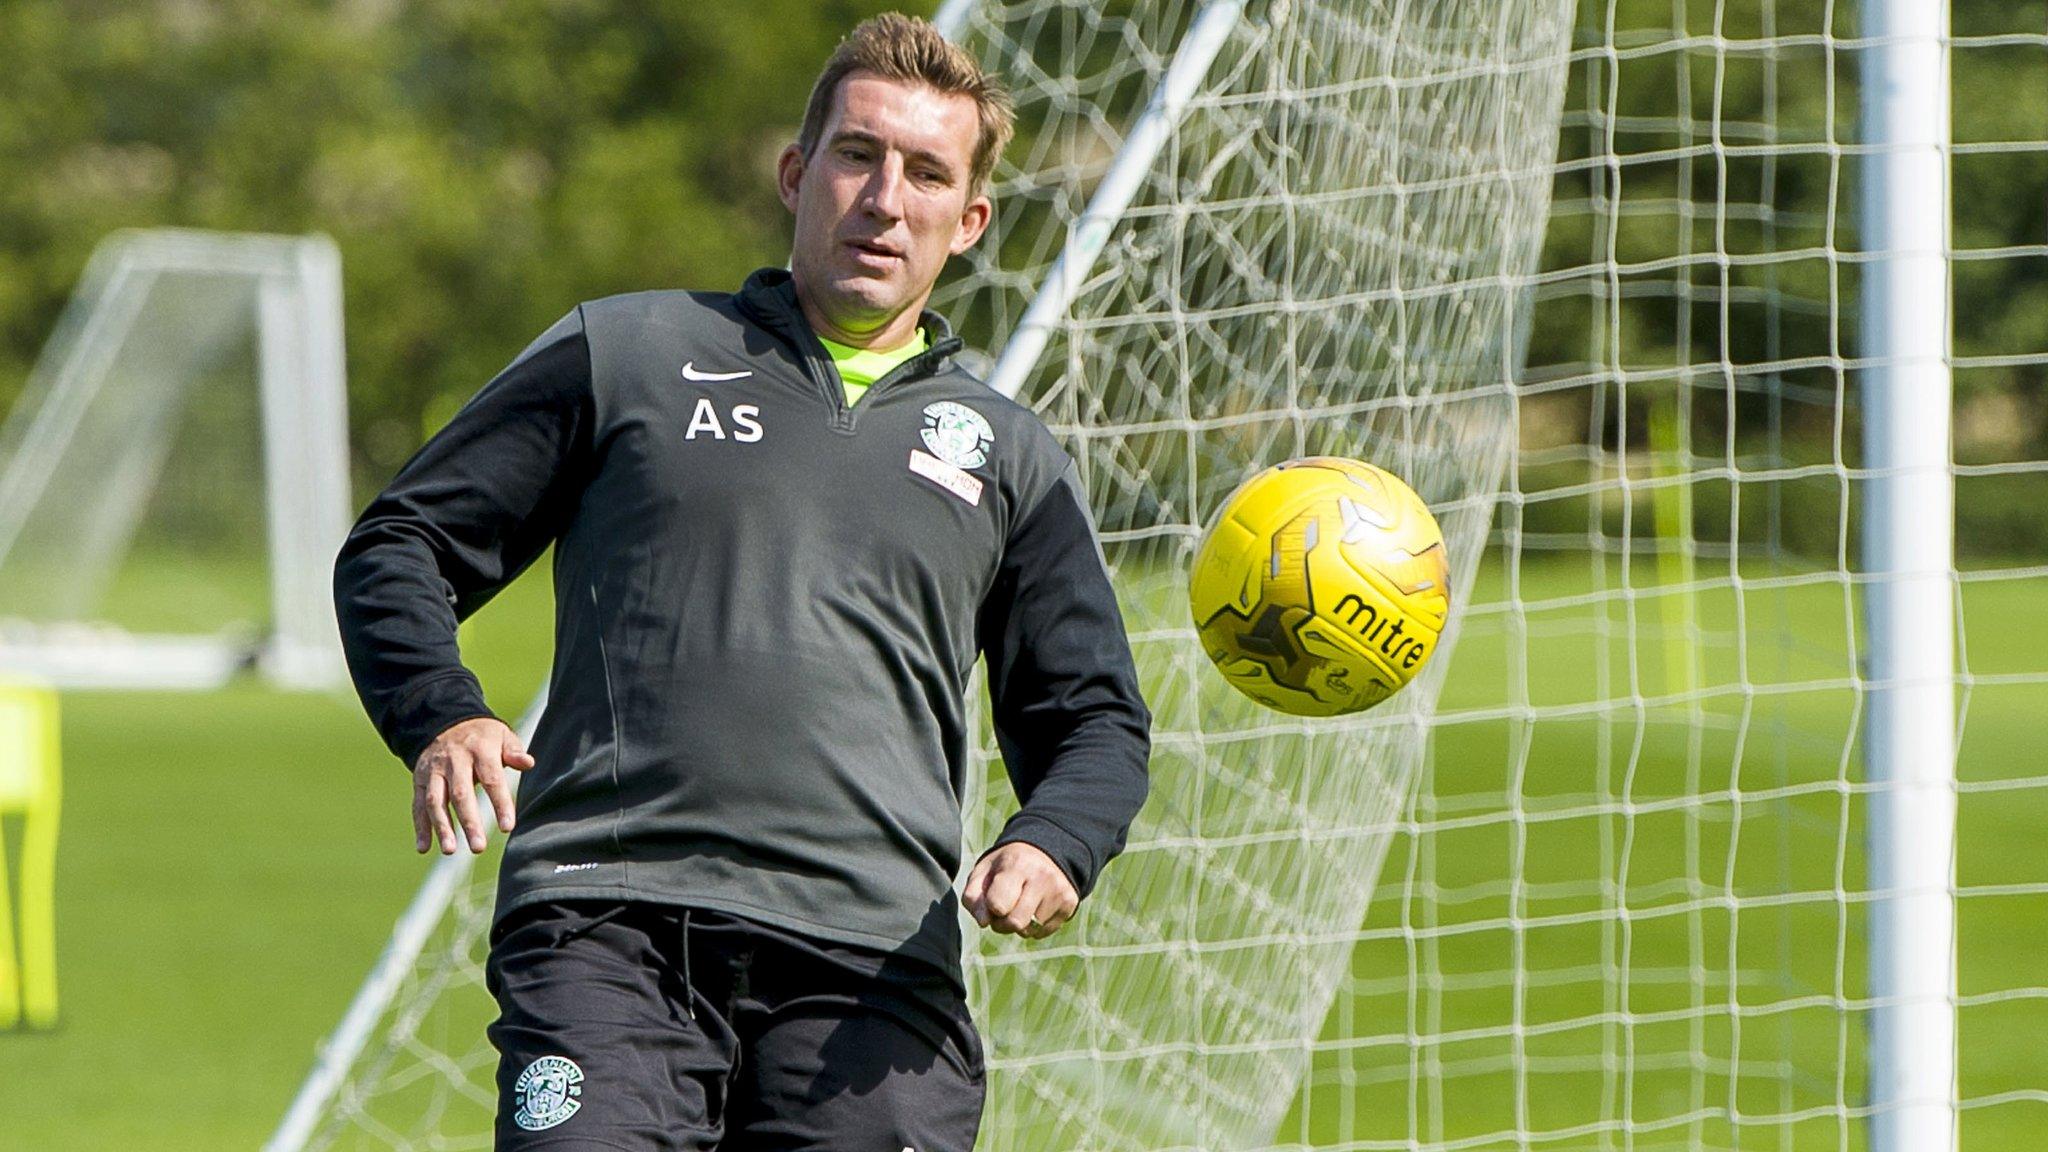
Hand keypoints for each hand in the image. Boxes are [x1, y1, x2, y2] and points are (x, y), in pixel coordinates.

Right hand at [412, 717, 532, 854]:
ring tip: (450, 850)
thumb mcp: (502, 735)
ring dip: (441, 827)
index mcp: (479, 751)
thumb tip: (528, 763)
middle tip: (478, 847)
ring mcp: (434, 771)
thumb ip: (514, 751)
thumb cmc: (483, 736)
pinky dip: (420, 826)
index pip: (491, 779)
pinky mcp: (420, 780)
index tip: (508, 827)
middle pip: (461, 794)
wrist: (447, 723)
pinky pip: (418, 804)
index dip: (500, 803)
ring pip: (436, 801)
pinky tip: (424, 848)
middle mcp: (453, 761)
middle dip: (469, 822)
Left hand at [962, 841, 1078, 938]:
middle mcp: (1042, 876)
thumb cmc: (1006, 865)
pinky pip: (1044, 932)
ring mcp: (1059, 890)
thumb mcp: (983, 872)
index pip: (998, 905)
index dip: (991, 908)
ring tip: (1019, 905)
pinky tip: (1034, 907)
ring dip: (1019, 925)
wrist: (1045, 849)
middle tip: (1002, 911)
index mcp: (1016, 864)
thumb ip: (973, 897)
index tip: (992, 899)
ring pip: (1030, 930)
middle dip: (1002, 924)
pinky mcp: (1070, 902)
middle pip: (1015, 923)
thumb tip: (983, 923)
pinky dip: (1034, 926)